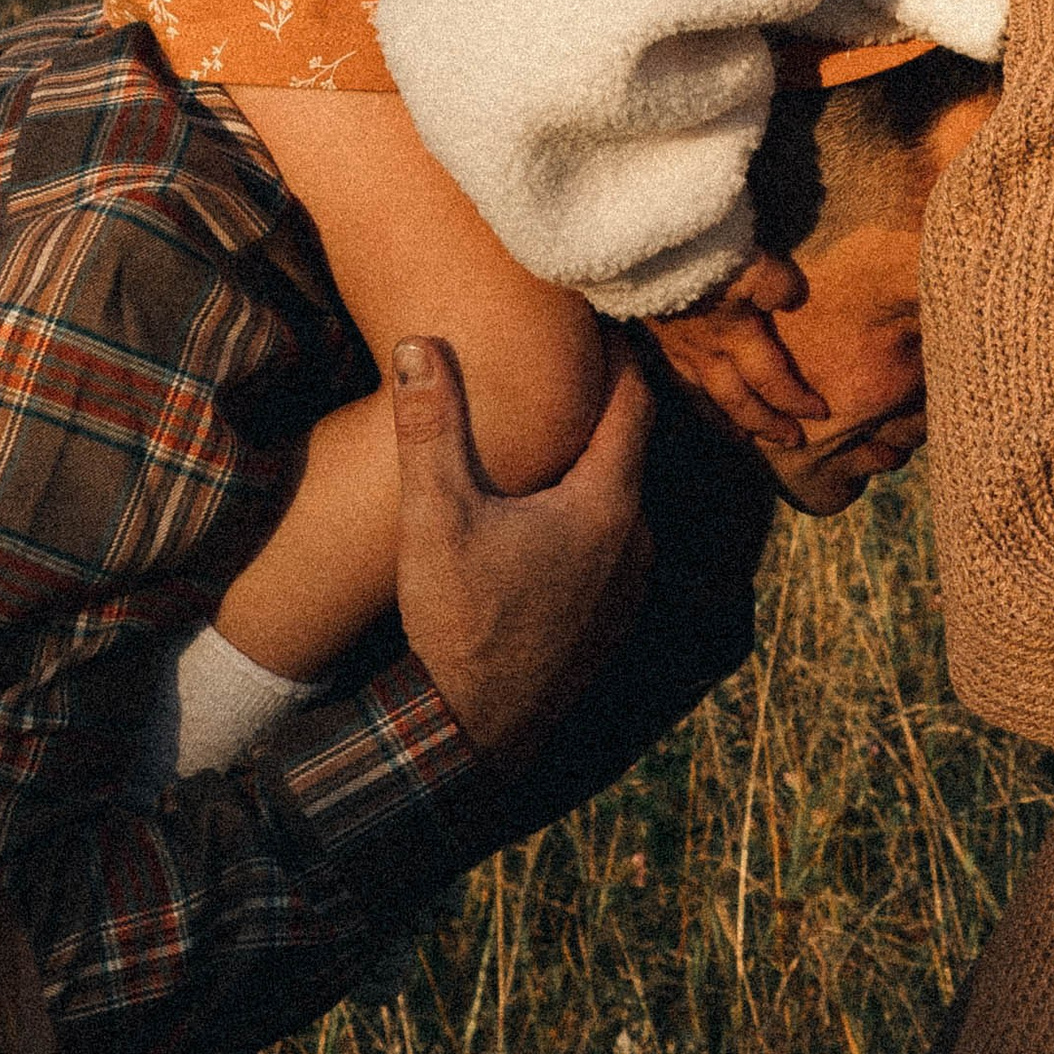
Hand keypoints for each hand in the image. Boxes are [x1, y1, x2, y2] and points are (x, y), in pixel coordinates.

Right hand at [391, 329, 654, 763]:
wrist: (473, 728)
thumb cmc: (460, 617)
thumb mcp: (436, 514)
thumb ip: (432, 425)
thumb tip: (417, 345)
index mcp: (606, 503)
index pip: (634, 403)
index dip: (619, 358)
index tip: (599, 325)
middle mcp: (636, 540)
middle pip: (630, 452)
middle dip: (602, 412)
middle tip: (571, 370)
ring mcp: (631, 586)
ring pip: (621, 503)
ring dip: (594, 472)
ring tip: (554, 442)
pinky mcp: (614, 620)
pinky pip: (613, 548)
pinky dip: (590, 520)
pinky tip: (546, 521)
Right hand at [643, 254, 824, 449]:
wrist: (636, 247)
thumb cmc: (698, 251)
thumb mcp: (750, 262)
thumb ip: (778, 284)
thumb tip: (795, 299)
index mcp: (734, 336)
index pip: (772, 380)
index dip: (796, 400)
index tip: (821, 414)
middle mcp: (705, 352)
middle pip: (739, 401)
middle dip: (767, 424)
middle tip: (791, 440)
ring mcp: (675, 347)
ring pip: (705, 398)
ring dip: (728, 420)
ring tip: (743, 436)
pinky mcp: (653, 337)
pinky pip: (676, 381)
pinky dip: (694, 399)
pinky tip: (698, 399)